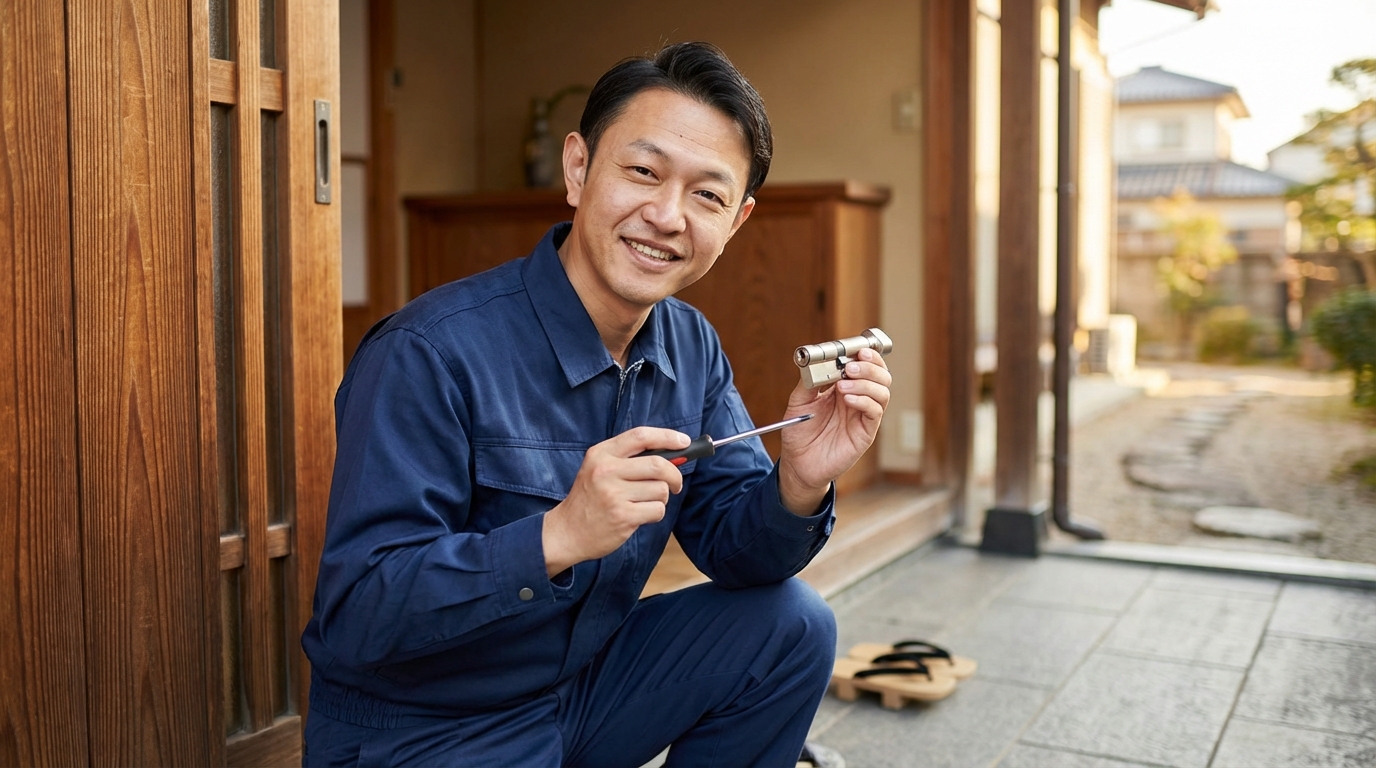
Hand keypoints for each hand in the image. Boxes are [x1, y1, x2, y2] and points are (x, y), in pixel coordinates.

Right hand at [542, 427, 688, 576]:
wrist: (567, 531)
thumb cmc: (590, 499)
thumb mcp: (598, 468)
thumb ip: (629, 458)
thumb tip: (672, 453)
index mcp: (600, 454)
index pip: (640, 436)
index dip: (667, 437)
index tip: (684, 441)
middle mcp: (606, 471)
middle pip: (658, 464)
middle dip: (674, 475)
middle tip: (675, 483)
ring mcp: (613, 495)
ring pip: (661, 490)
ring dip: (661, 498)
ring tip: (643, 502)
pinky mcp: (622, 516)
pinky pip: (657, 510)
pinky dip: (655, 513)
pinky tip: (639, 515)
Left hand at [777, 347, 891, 513]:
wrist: (798, 464)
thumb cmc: (799, 433)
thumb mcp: (798, 402)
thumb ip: (807, 382)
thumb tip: (815, 362)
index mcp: (843, 386)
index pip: (864, 364)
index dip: (865, 354)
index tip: (856, 349)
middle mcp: (857, 398)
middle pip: (880, 374)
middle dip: (869, 365)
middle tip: (851, 366)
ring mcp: (863, 415)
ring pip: (882, 391)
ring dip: (866, 382)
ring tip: (844, 385)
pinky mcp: (865, 432)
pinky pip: (875, 412)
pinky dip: (865, 400)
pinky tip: (848, 399)